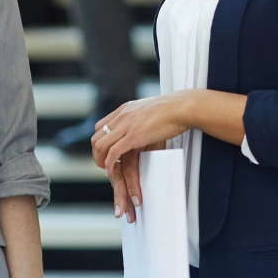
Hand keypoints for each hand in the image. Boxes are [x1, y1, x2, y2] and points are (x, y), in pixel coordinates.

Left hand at [93, 94, 194, 220]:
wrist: (181, 107)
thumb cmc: (172, 110)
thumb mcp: (149, 111)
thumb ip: (140, 119)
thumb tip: (142, 127)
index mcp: (125, 109)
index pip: (101, 126)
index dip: (100, 141)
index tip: (105, 152)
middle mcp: (122, 116)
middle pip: (96, 136)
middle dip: (97, 153)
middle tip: (102, 163)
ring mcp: (126, 126)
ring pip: (101, 145)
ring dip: (100, 160)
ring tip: (105, 169)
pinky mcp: (134, 136)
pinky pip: (113, 152)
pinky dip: (109, 163)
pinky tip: (110, 170)